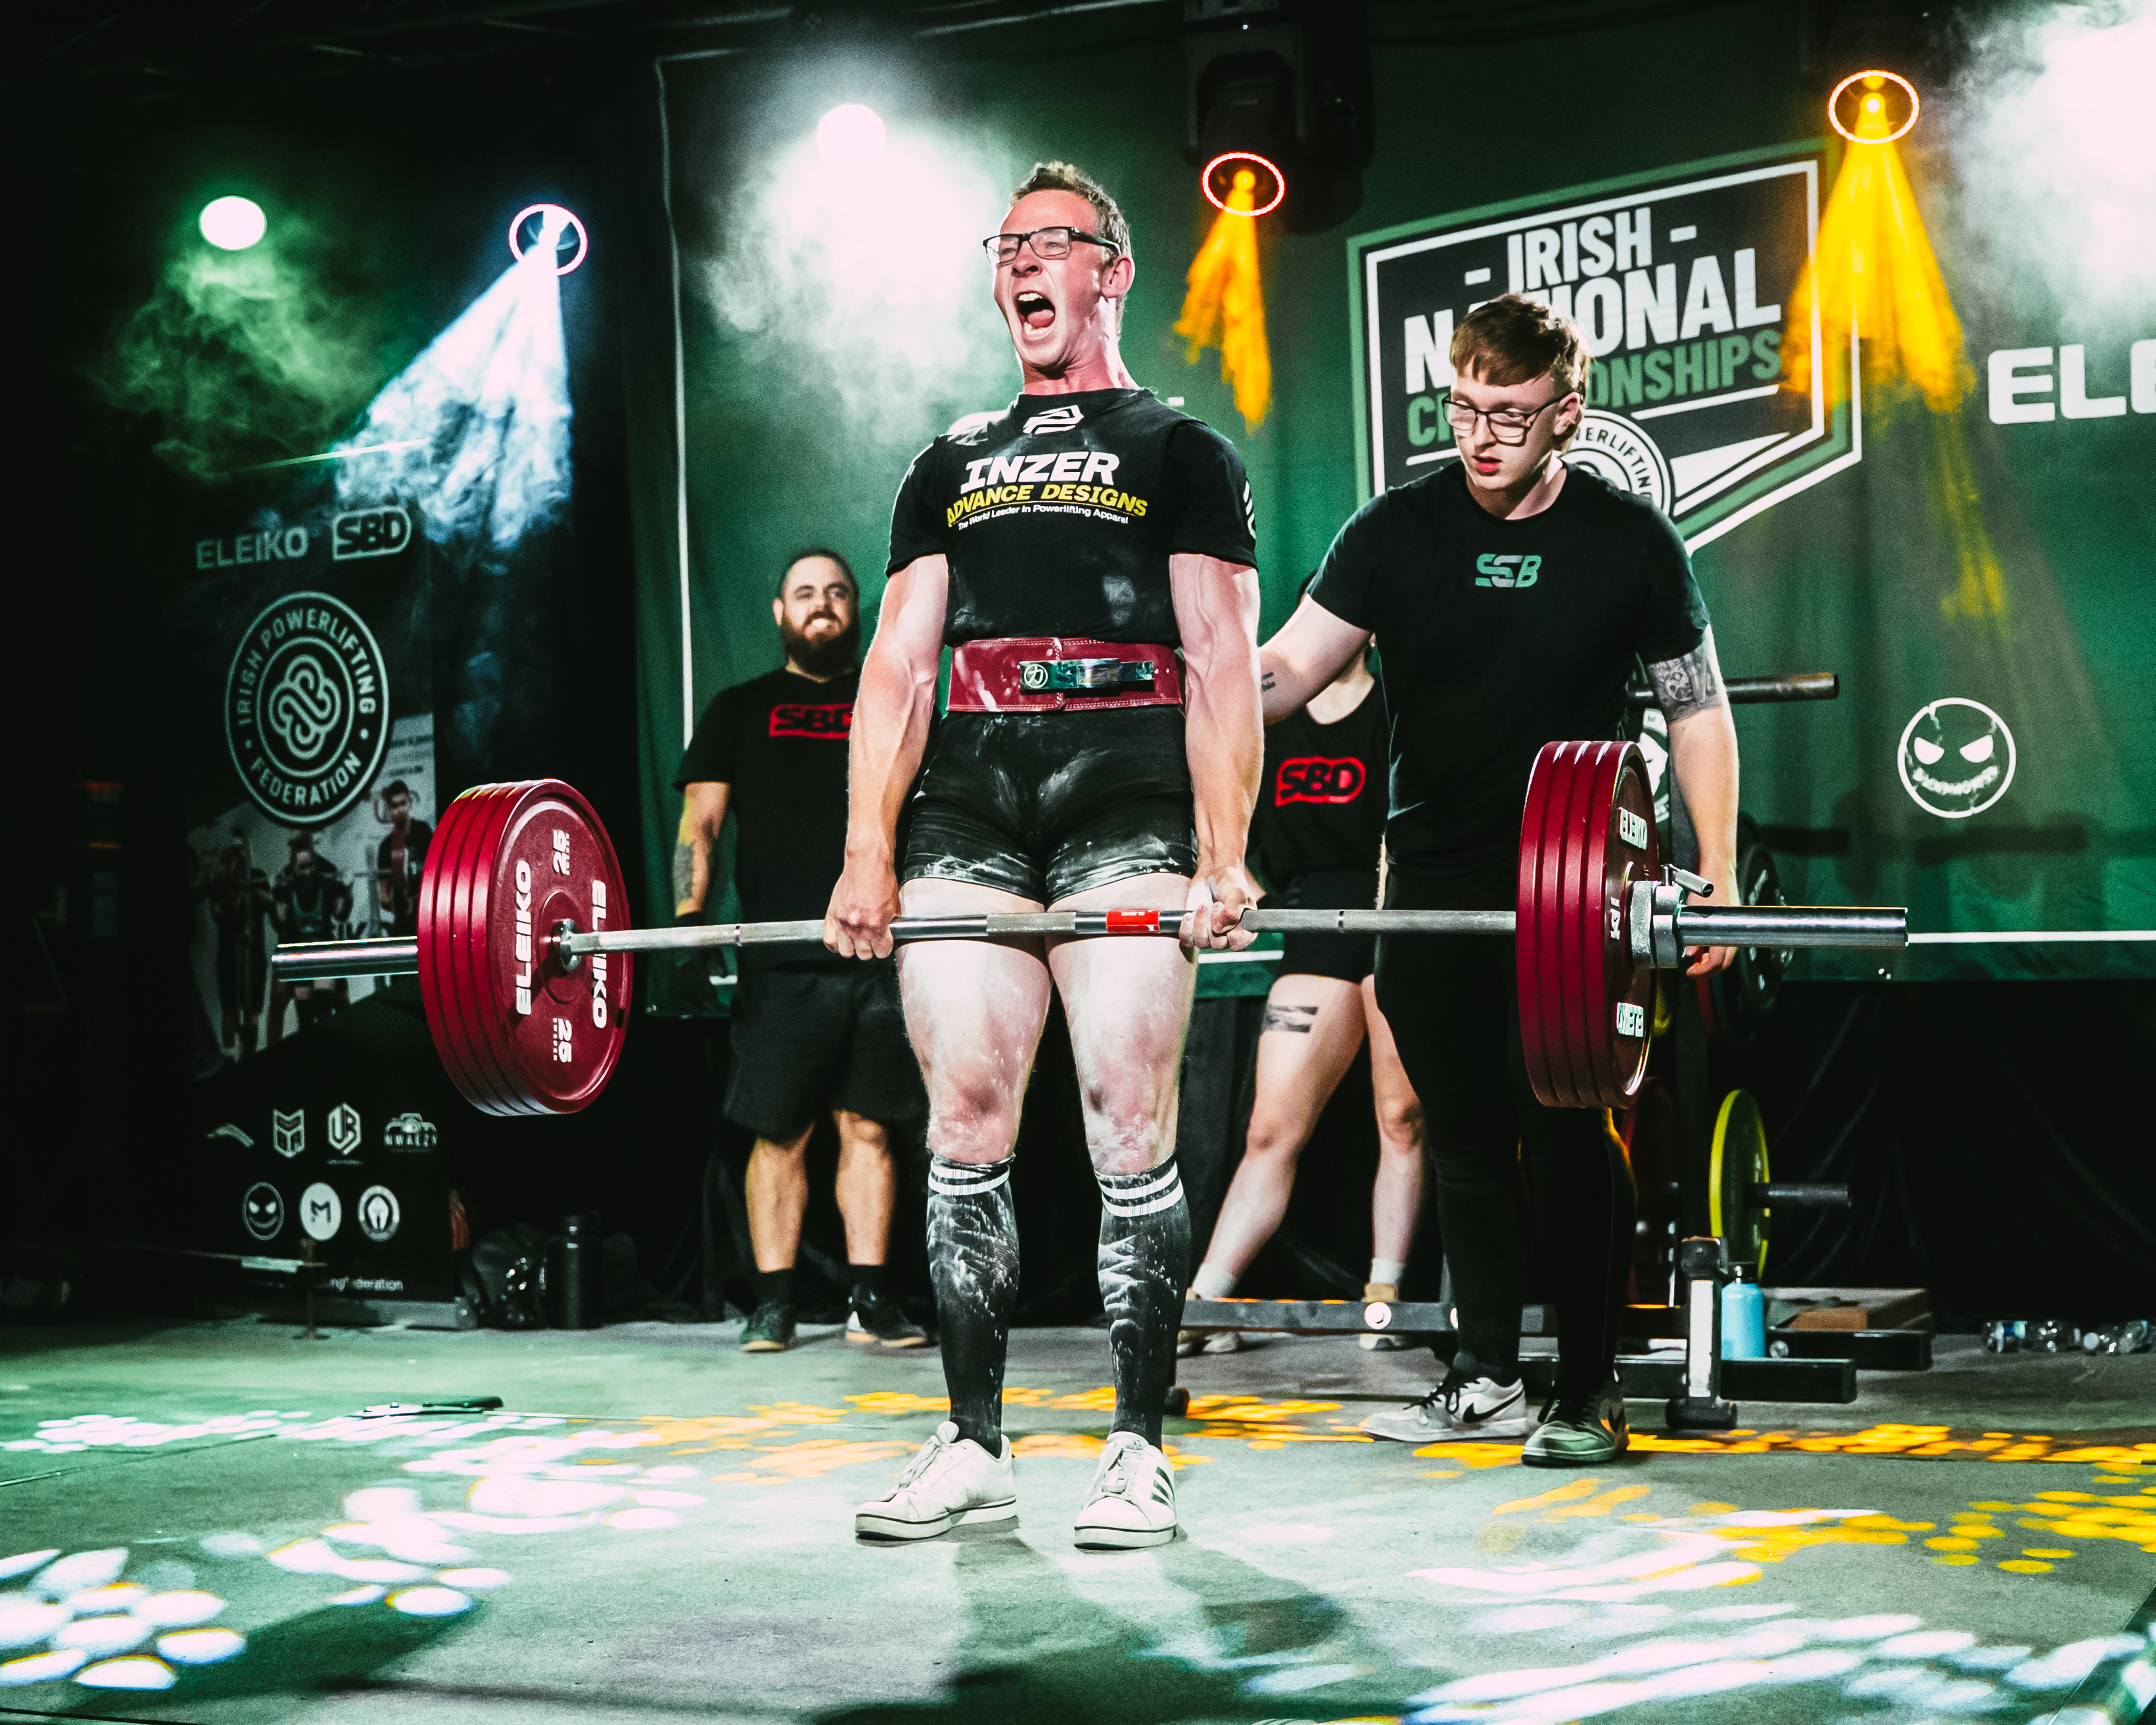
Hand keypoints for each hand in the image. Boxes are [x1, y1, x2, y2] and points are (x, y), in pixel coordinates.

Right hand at [825, 853, 901, 959]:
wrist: (866, 862)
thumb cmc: (880, 878)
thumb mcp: (894, 904)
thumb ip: (890, 923)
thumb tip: (888, 934)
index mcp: (876, 924)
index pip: (881, 952)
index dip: (884, 948)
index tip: (883, 944)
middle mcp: (858, 926)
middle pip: (864, 954)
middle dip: (870, 949)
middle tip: (871, 941)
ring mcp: (843, 922)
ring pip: (846, 952)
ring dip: (853, 948)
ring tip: (857, 940)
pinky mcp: (831, 916)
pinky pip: (829, 941)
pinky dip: (835, 943)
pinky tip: (842, 939)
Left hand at [1178, 860, 1258, 951]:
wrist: (1215, 873)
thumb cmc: (1231, 883)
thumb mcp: (1237, 894)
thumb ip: (1232, 912)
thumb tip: (1218, 929)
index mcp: (1245, 930)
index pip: (1238, 944)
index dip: (1231, 934)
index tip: (1228, 917)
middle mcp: (1228, 936)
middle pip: (1218, 944)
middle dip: (1214, 923)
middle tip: (1217, 905)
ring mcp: (1211, 935)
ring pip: (1202, 942)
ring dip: (1201, 923)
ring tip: (1205, 906)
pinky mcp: (1195, 931)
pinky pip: (1187, 940)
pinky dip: (1186, 928)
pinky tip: (1189, 915)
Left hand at [1683, 858, 1740, 975]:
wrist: (1718, 868)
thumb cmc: (1707, 884)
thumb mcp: (1692, 911)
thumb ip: (1690, 935)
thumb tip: (1689, 953)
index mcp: (1725, 929)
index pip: (1717, 961)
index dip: (1703, 971)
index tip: (1690, 972)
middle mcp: (1733, 930)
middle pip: (1724, 962)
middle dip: (1708, 969)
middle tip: (1693, 970)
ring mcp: (1733, 925)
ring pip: (1727, 953)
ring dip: (1711, 959)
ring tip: (1696, 959)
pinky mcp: (1731, 920)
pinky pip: (1726, 941)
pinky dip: (1715, 948)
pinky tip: (1704, 945)